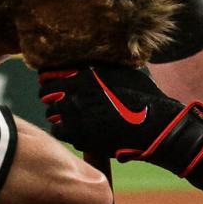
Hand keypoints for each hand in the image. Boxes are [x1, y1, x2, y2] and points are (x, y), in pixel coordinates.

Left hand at [39, 65, 202, 176]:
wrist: (156, 126)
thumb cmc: (145, 97)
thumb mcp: (124, 73)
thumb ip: (101, 70)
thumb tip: (87, 66)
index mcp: (85, 76)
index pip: (49, 76)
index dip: (50, 81)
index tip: (53, 85)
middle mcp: (76, 96)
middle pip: (46, 96)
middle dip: (53, 98)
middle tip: (62, 103)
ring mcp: (76, 118)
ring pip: (52, 115)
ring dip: (60, 116)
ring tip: (71, 118)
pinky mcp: (80, 137)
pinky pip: (62, 132)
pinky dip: (67, 131)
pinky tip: (78, 130)